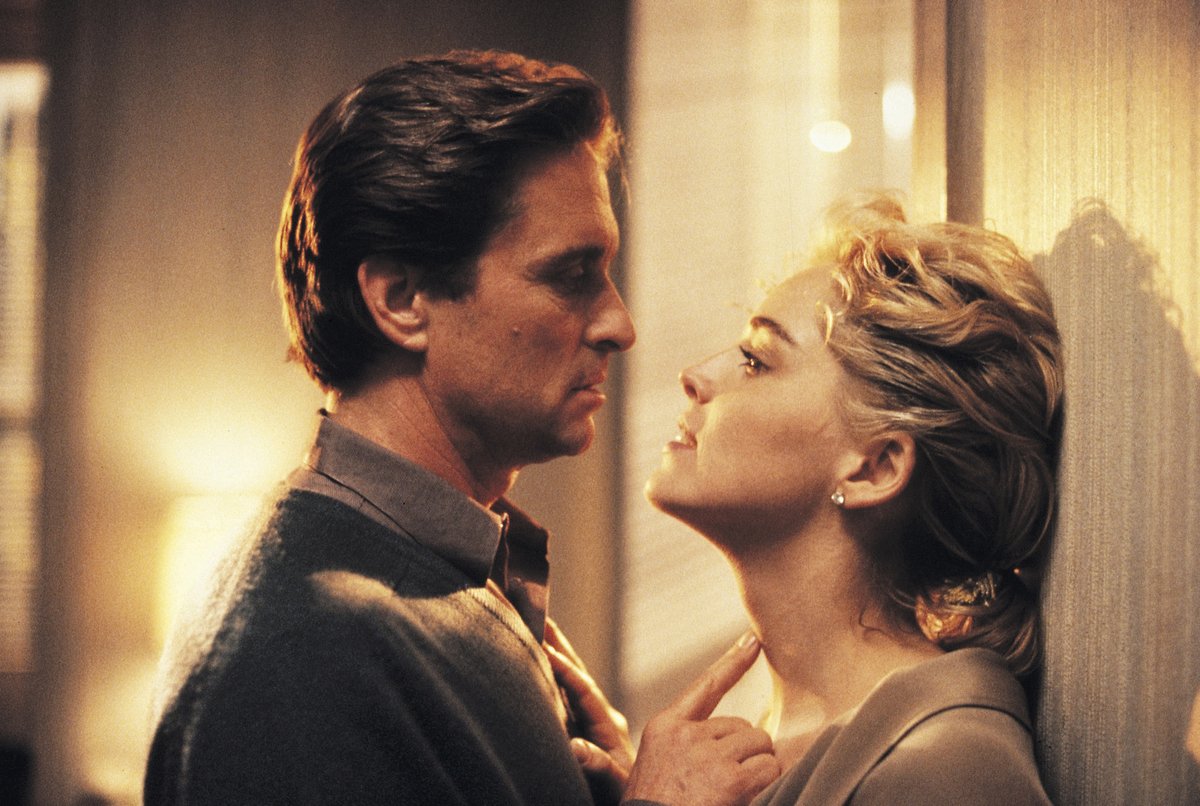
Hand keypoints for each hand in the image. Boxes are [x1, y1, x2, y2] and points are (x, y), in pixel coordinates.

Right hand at [544, 618, 634, 800]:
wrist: (637, 803)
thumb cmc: (626, 796)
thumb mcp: (613, 782)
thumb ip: (597, 764)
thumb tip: (577, 747)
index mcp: (607, 725)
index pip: (583, 690)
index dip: (564, 670)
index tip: (546, 647)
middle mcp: (598, 716)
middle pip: (576, 672)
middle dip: (558, 643)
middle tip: (539, 613)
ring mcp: (590, 719)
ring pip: (570, 677)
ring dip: (555, 650)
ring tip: (538, 623)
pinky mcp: (582, 727)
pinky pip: (565, 691)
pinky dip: (553, 670)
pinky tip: (540, 655)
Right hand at [622, 632, 779, 805]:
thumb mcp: (658, 770)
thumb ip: (690, 748)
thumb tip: (738, 736)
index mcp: (665, 728)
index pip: (706, 685)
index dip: (733, 661)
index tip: (754, 640)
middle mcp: (685, 734)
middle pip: (742, 726)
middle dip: (746, 753)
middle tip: (730, 785)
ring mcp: (707, 754)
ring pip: (760, 746)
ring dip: (758, 770)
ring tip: (734, 794)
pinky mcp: (730, 777)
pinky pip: (769, 769)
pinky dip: (767, 785)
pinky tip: (746, 798)